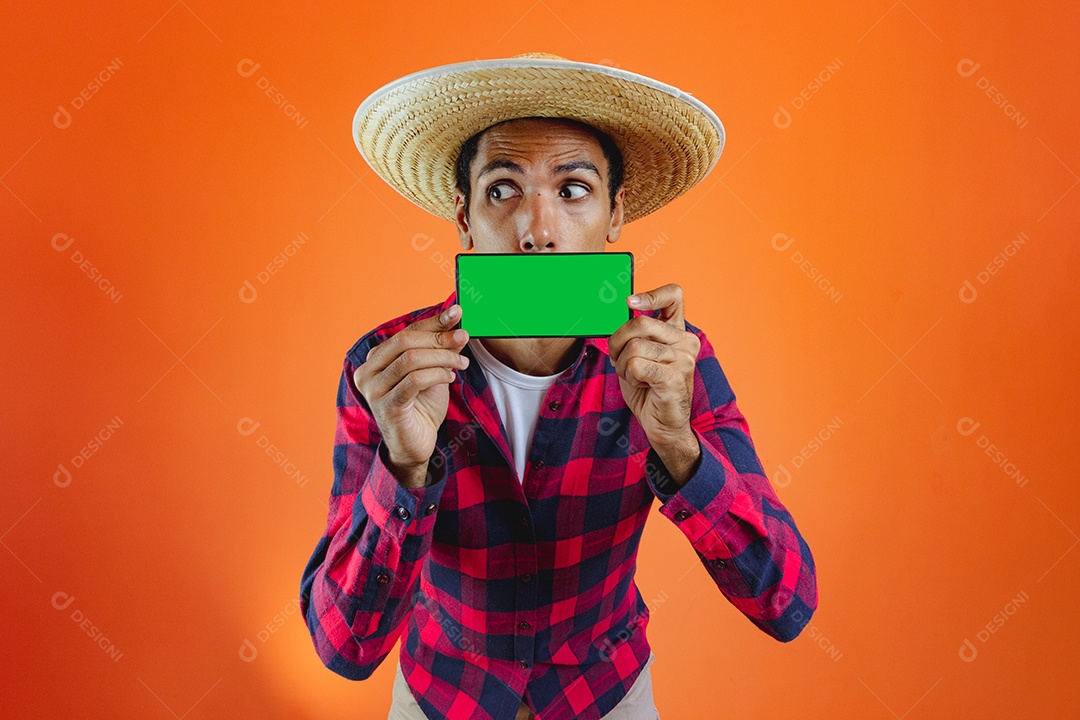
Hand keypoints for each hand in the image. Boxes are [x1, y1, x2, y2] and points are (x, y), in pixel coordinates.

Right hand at [353, 304, 469, 482]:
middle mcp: (368, 372)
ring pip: (411, 359)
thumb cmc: (421, 407)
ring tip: (460, 364)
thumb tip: (456, 325)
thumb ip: (440, 350)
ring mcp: (374, 390)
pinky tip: (450, 378)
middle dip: (438, 338)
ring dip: (442, 358)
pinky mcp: (387, 406)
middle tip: (464, 337)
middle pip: (405, 341)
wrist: (415, 446)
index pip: (406, 331)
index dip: (433, 321)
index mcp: (375, 359)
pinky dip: (436, 375)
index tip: (457, 313)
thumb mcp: (433, 372)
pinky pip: (414, 381)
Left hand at [608, 284, 700, 449]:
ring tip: (635, 378)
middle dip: (618, 342)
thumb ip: (635, 334)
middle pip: (640, 323)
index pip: (674, 296)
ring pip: (634, 347)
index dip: (651, 294)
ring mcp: (683, 359)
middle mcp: (686, 342)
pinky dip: (629, 377)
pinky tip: (642, 386)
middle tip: (619, 360)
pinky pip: (636, 365)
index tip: (630, 303)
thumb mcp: (639, 355)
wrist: (663, 425)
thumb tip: (620, 313)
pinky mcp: (675, 377)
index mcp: (678, 333)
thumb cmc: (649, 390)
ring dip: (622, 365)